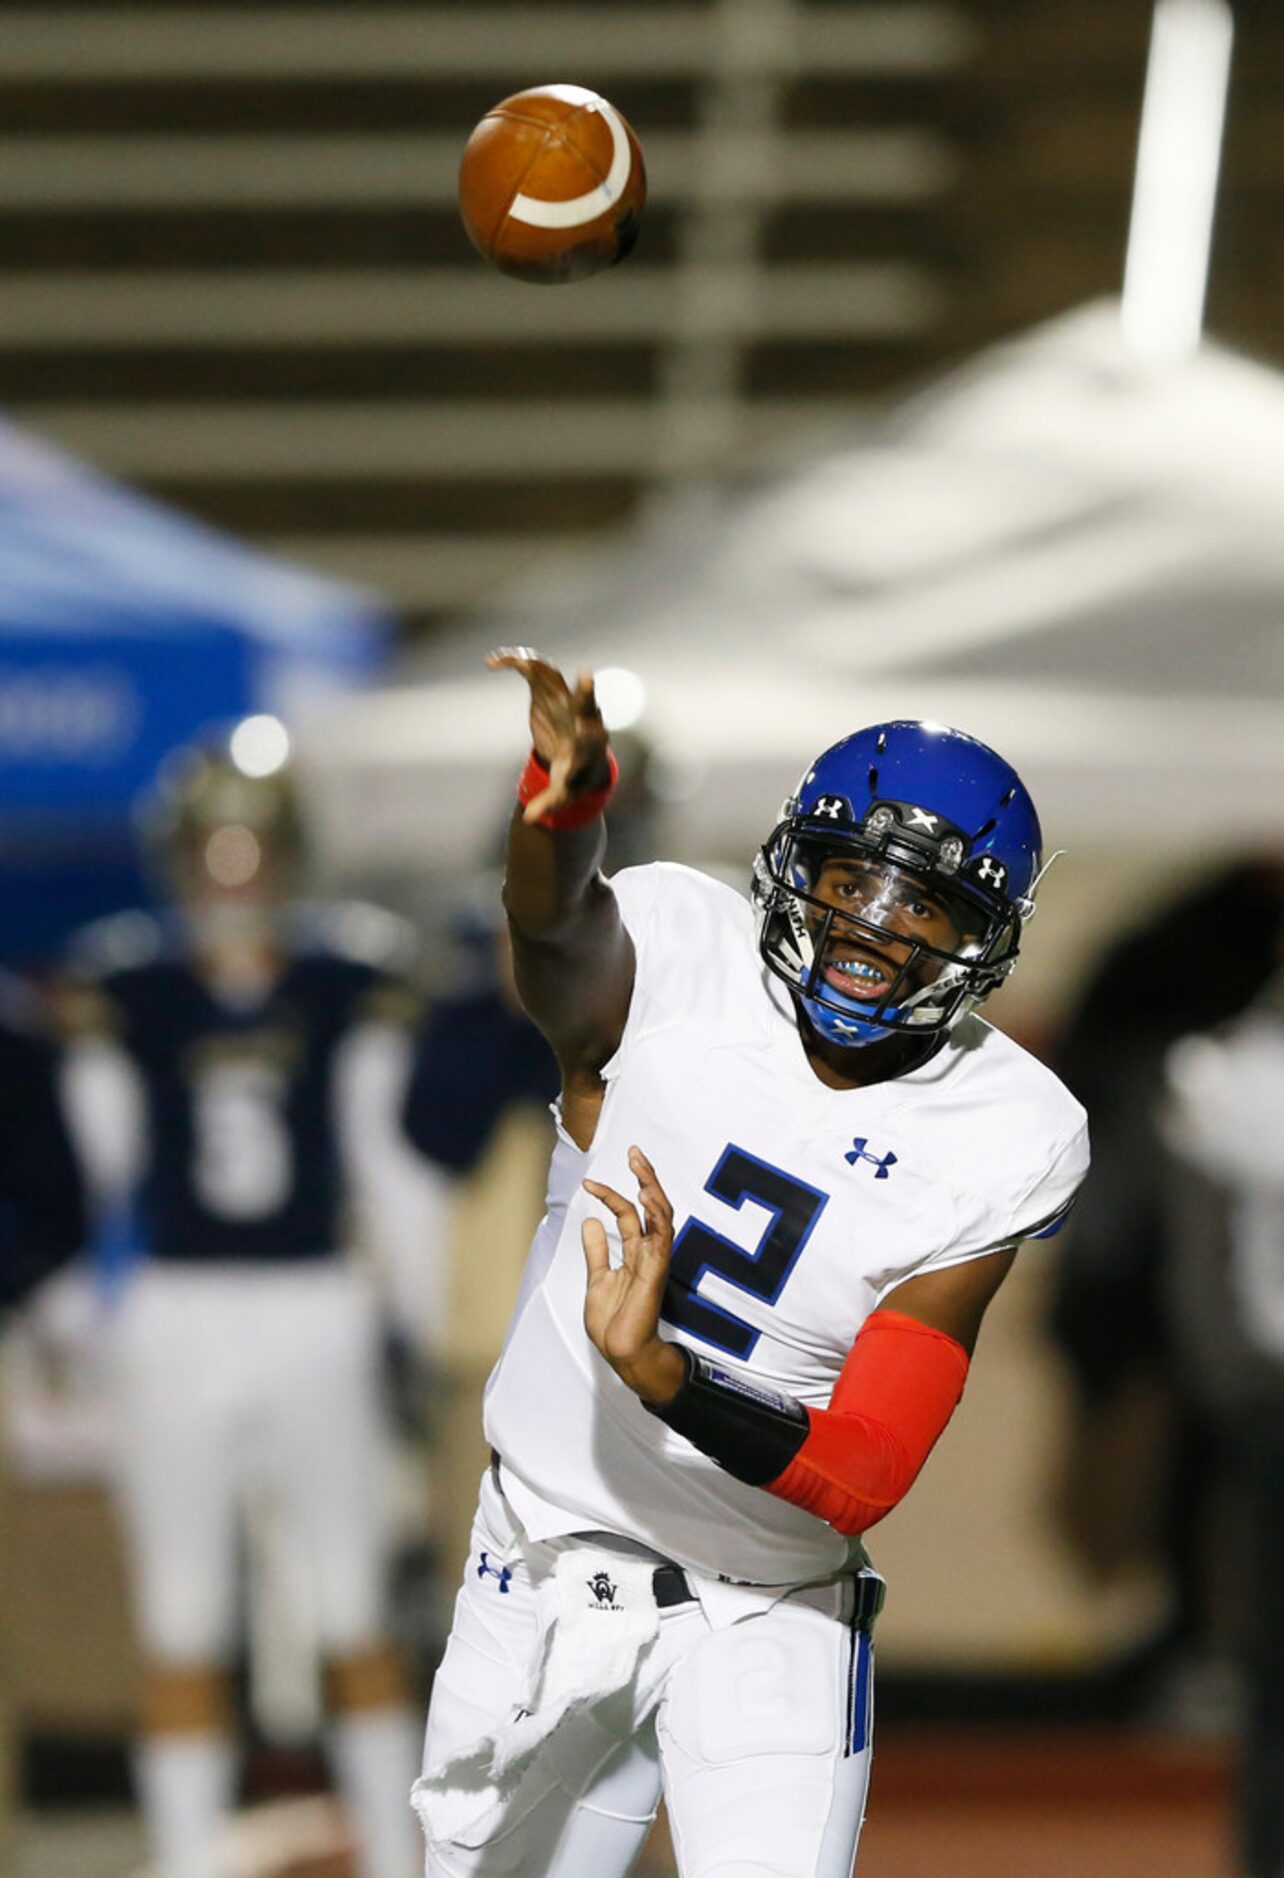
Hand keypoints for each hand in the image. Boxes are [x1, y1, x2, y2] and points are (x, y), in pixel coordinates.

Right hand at [487, 648, 610, 824]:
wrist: (577, 755)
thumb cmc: (573, 776)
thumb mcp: (563, 792)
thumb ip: (549, 804)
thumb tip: (529, 820)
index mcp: (586, 734)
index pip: (589, 716)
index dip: (586, 699)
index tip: (586, 677)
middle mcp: (578, 710)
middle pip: (577, 692)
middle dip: (574, 684)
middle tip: (578, 672)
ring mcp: (563, 697)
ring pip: (550, 673)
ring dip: (530, 664)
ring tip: (502, 660)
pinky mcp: (546, 691)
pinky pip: (531, 669)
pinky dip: (514, 662)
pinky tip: (492, 663)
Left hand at [582, 1146, 686, 1405]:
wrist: (620, 1350)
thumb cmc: (613, 1321)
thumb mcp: (597, 1278)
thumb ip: (596, 1251)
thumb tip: (591, 1221)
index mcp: (634, 1253)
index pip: (628, 1214)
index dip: (610, 1195)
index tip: (587, 1182)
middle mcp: (647, 1252)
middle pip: (652, 1207)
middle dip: (645, 1178)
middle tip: (634, 1151)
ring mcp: (654, 1260)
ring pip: (662, 1216)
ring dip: (653, 1188)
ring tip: (640, 1164)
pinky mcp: (656, 1270)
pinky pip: (662, 1237)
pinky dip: (657, 1215)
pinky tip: (647, 1195)